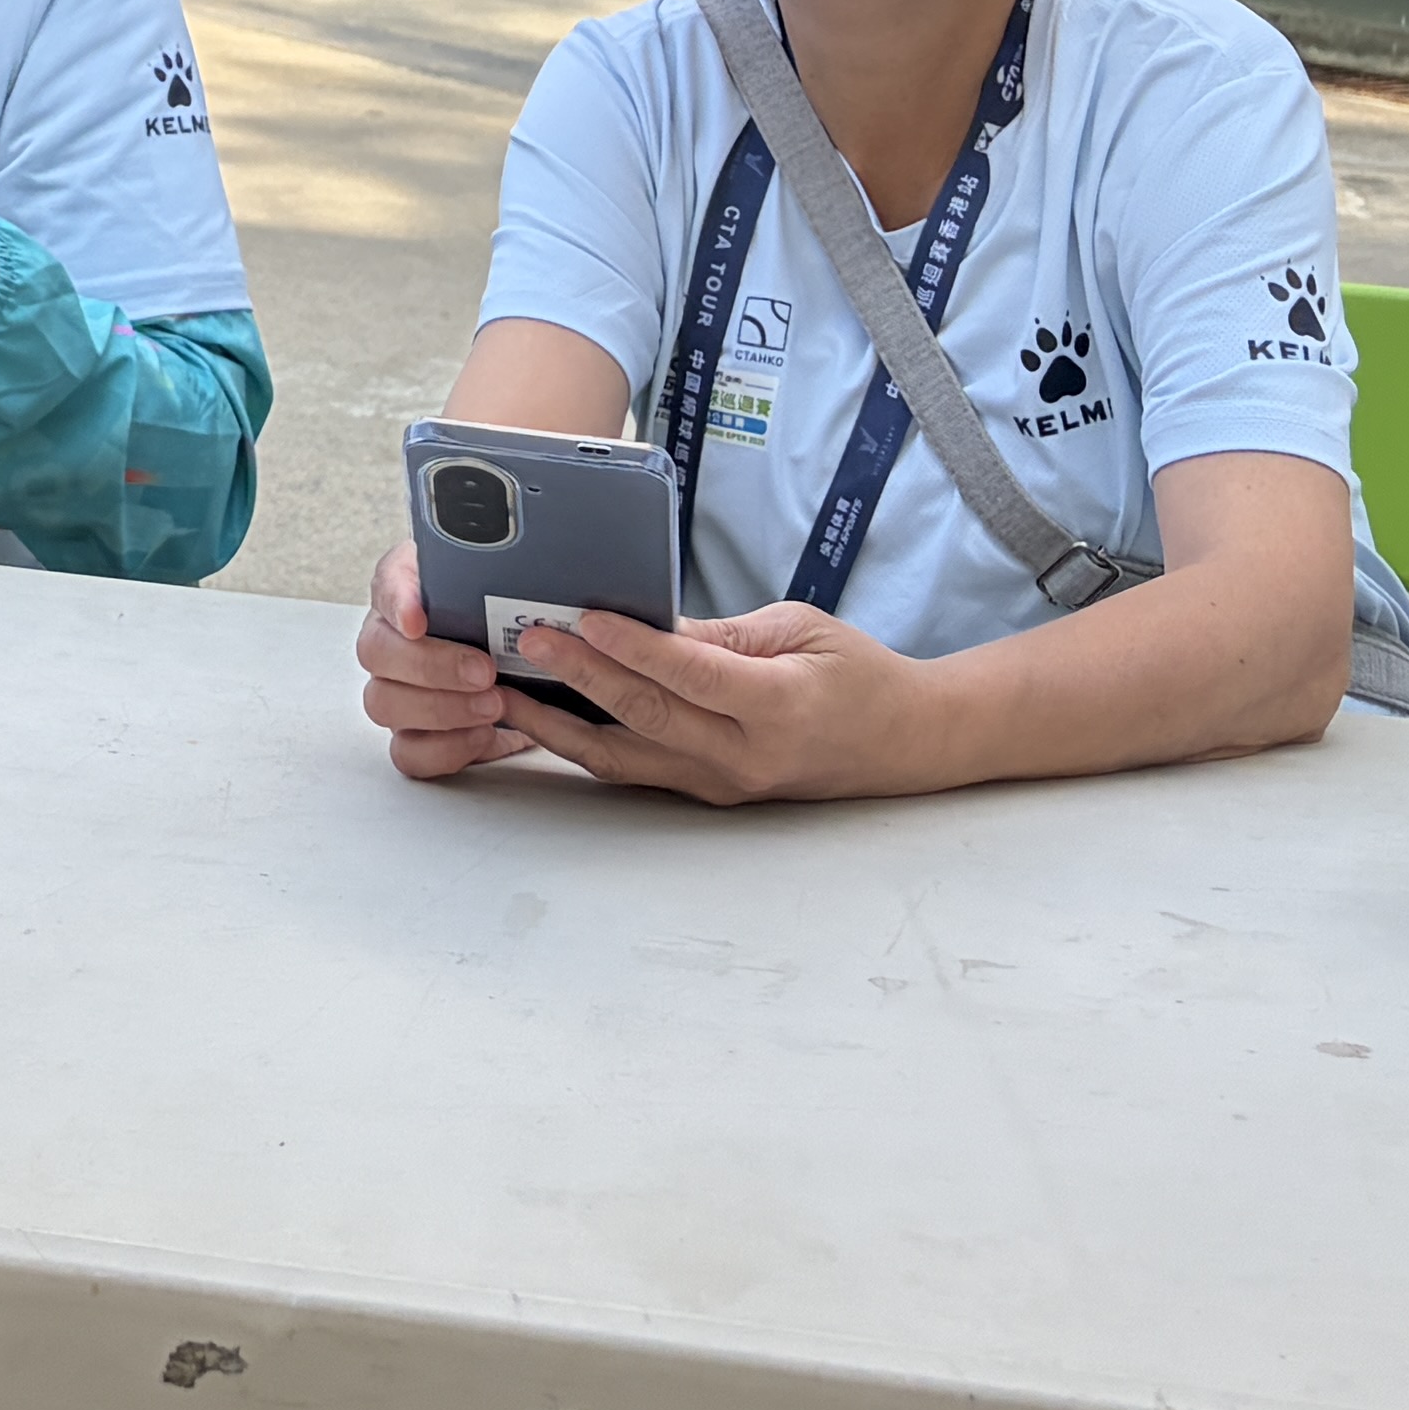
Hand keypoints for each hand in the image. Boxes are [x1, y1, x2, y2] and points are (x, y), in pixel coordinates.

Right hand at [359, 539, 540, 778]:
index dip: (397, 602)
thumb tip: (528, 551)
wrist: (527, 663)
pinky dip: (444, 747)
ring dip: (440, 709)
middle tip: (484, 670)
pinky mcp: (415, 735)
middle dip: (431, 665)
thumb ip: (507, 565)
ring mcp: (396, 690)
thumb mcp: (513, 581)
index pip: (386, 583)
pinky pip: (408, 751)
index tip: (419, 619)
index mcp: (409, 591)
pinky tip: (483, 735)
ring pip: (384, 703)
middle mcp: (392, 640)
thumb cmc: (513, 618)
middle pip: (376, 652)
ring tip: (494, 705)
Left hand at [492, 600, 947, 807]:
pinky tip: (545, 718)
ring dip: (560, 725)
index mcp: (779, 707)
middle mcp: (747, 755)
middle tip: (526, 638)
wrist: (902, 743)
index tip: (582, 617)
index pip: (693, 675)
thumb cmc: (856, 675)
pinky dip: (585, 745)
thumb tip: (647, 624)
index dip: (634, 647)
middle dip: (579, 676)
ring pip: (625, 758)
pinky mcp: (708, 792)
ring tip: (505, 690)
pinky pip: (636, 770)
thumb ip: (724, 634)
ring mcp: (724, 783)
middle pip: (648, 716)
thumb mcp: (800, 629)